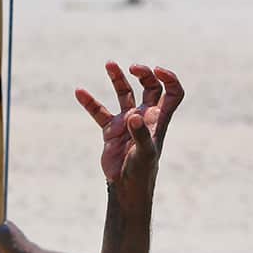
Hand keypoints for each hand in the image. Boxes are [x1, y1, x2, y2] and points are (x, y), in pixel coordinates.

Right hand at [75, 62, 184, 206]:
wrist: (125, 188)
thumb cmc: (141, 172)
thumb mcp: (144, 154)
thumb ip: (140, 134)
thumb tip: (133, 116)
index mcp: (159, 119)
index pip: (172, 93)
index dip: (169, 79)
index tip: (157, 71)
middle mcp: (145, 117)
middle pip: (150, 87)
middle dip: (144, 74)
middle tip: (133, 68)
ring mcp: (127, 122)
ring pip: (125, 94)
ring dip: (118, 79)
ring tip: (110, 64)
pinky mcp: (111, 130)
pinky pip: (99, 112)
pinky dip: (90, 102)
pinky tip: (79, 92)